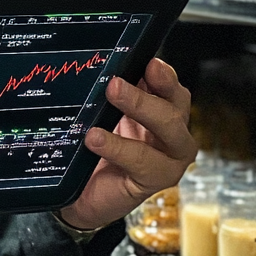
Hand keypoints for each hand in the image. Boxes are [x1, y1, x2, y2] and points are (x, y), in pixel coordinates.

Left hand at [59, 58, 195, 230]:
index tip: (148, 61)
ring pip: (170, 127)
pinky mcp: (156, 180)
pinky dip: (118, 147)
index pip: (168, 84)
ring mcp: (168, 157)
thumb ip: (105, 96)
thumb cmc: (91, 150)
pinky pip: (142, 160)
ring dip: (141, 108)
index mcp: (158, 108)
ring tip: (111, 95)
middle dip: (153, 86)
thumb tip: (97, 67)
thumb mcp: (98, 116)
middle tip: (118, 81)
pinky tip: (96, 139)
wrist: (79, 195)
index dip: (162, 73)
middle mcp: (170, 131)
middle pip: (176, 103)